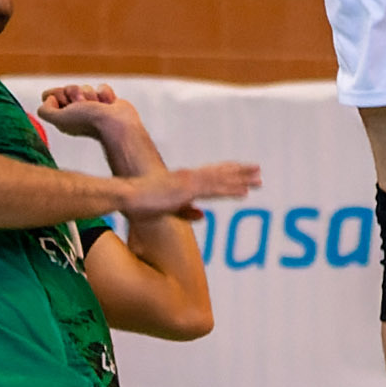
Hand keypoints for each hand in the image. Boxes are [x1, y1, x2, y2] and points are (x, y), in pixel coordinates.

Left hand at [32, 82, 159, 175]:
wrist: (116, 124)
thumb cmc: (88, 122)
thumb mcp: (59, 118)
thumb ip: (45, 111)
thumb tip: (50, 99)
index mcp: (62, 117)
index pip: (50, 96)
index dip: (57, 95)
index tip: (65, 103)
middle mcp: (75, 112)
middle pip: (68, 88)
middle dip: (76, 94)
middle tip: (83, 106)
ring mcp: (92, 107)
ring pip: (85, 87)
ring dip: (92, 95)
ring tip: (98, 107)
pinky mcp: (106, 102)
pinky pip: (102, 87)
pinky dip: (105, 95)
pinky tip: (108, 105)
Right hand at [120, 158, 260, 219]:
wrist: (126, 196)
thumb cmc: (140, 203)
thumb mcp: (168, 208)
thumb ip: (187, 211)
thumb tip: (204, 215)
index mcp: (185, 181)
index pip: (212, 175)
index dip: (229, 173)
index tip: (244, 173)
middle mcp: (190, 178)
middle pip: (220, 173)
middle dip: (241, 172)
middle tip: (259, 171)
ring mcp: (189, 182)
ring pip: (221, 179)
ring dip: (241, 179)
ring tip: (258, 179)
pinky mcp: (187, 190)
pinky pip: (214, 190)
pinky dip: (230, 190)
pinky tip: (244, 192)